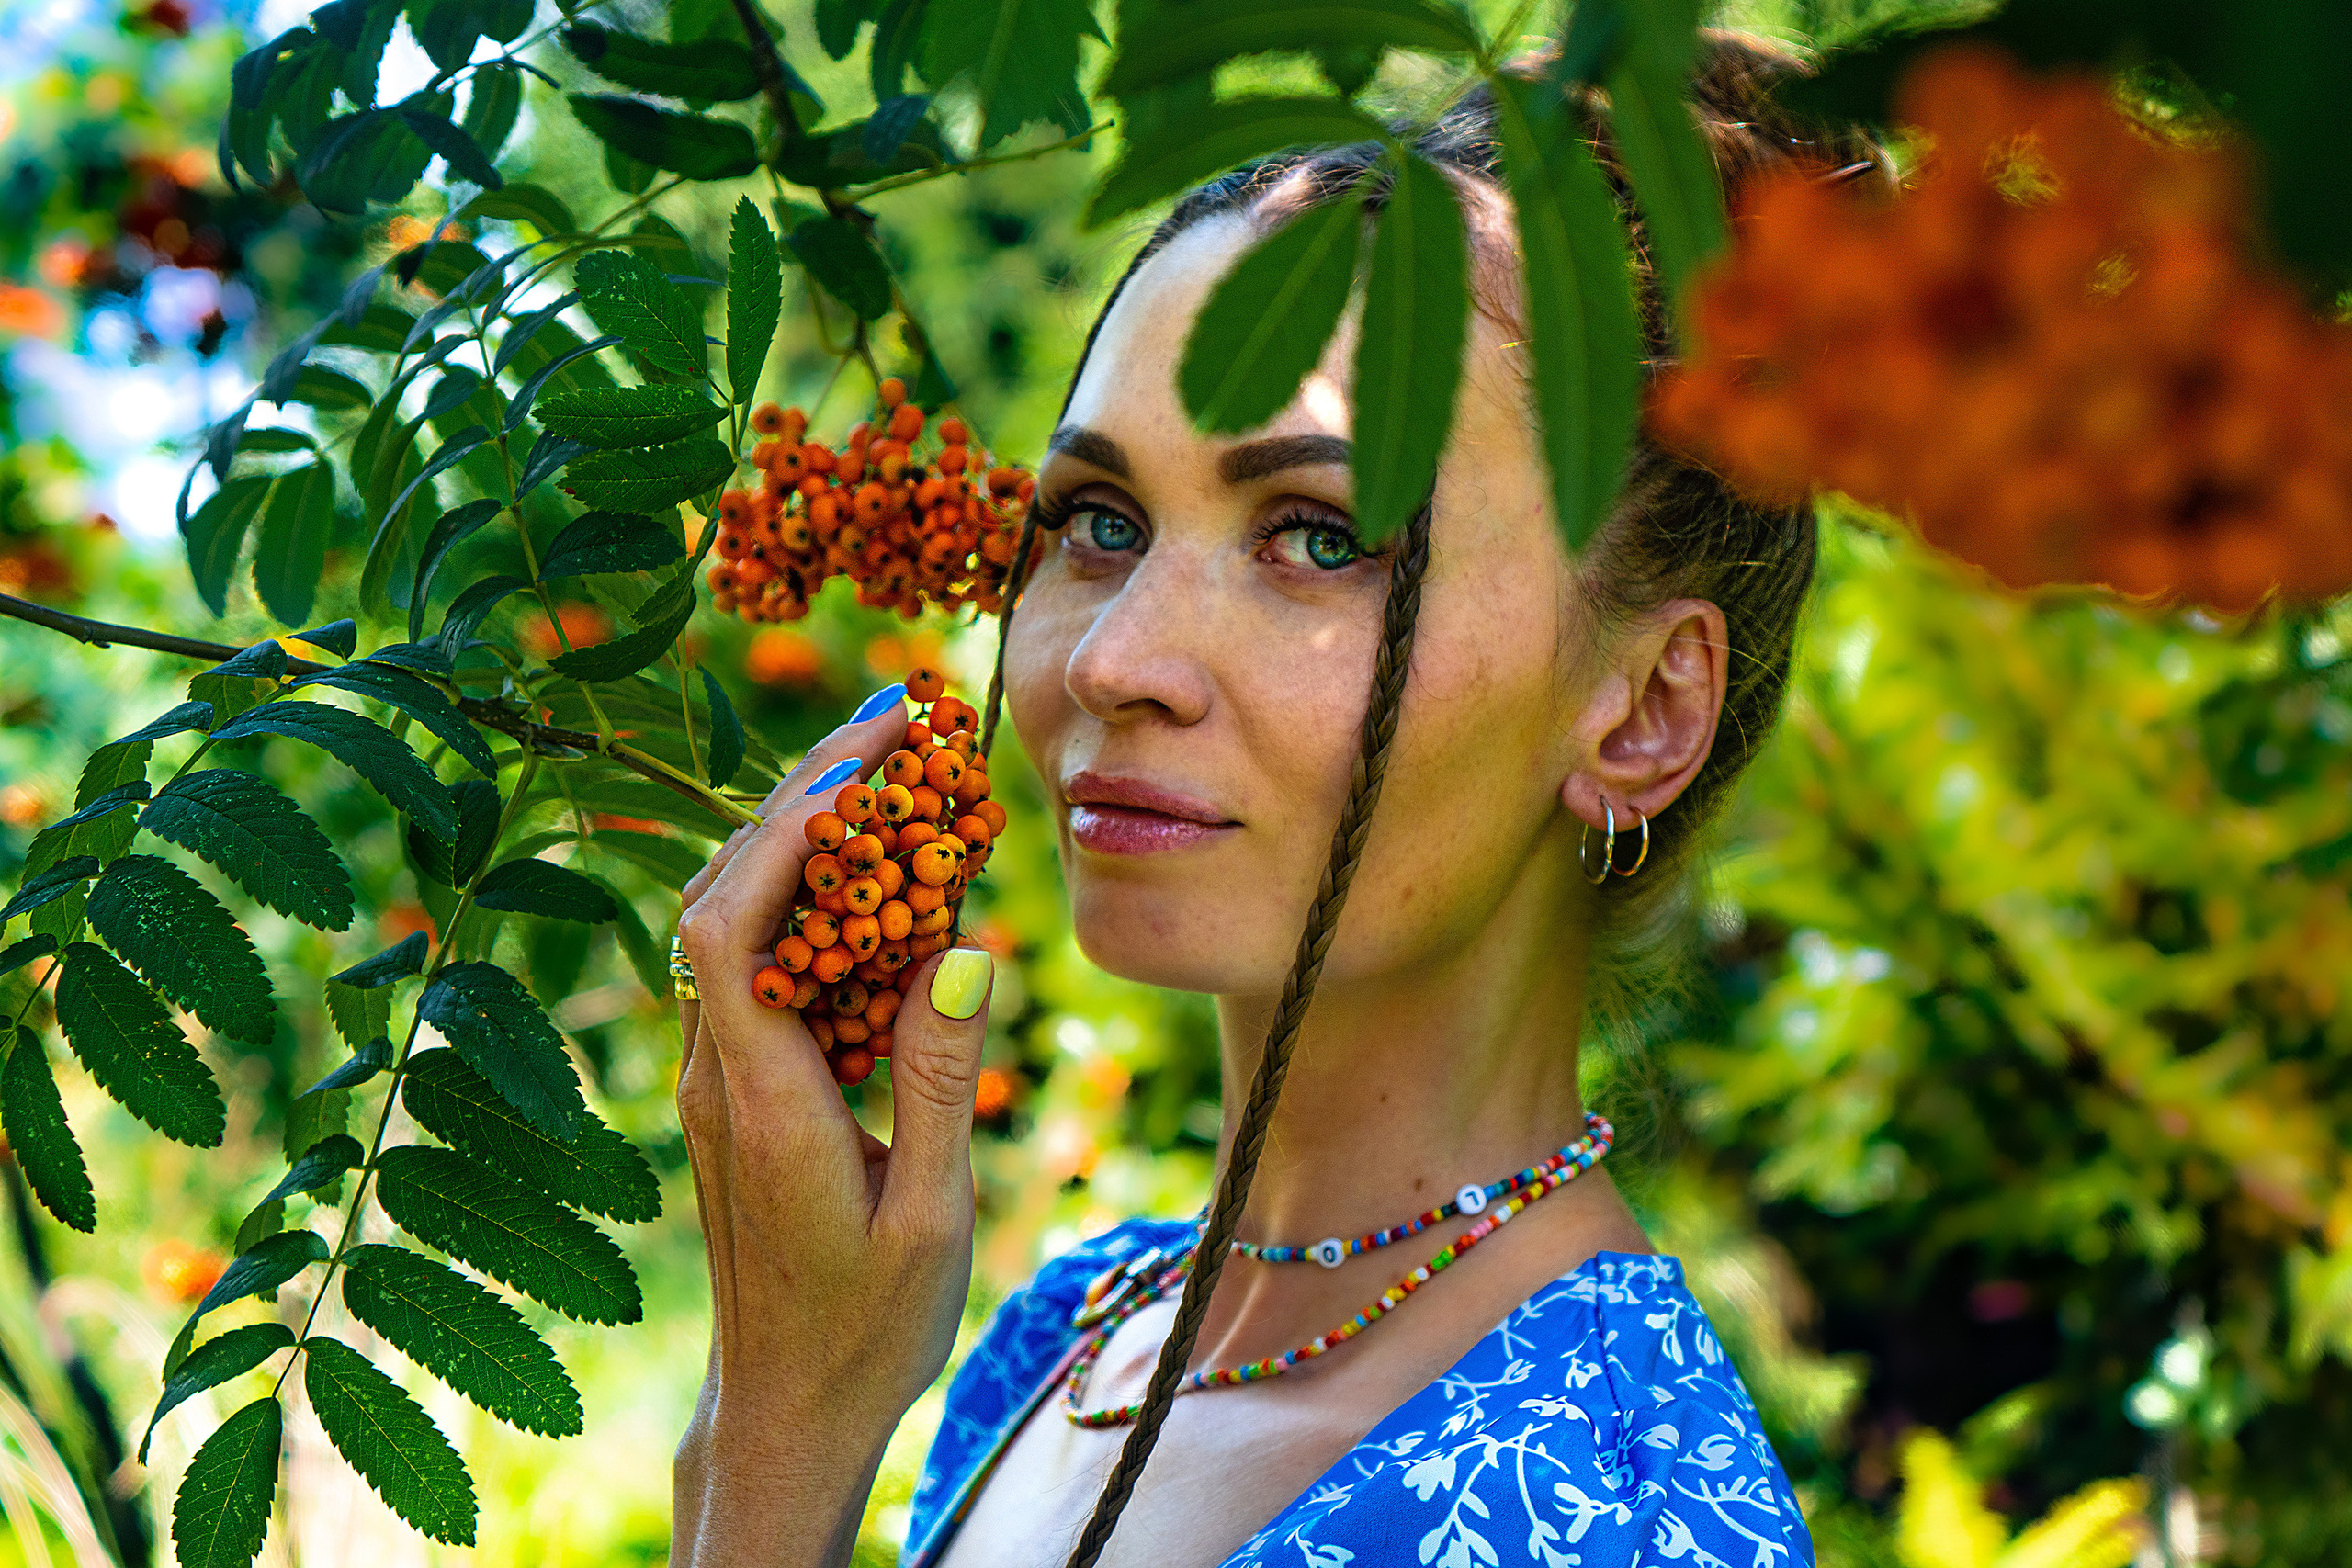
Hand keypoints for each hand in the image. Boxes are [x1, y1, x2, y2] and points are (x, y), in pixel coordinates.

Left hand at [671, 687, 995, 1567]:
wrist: (784, 1412)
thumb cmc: (865, 1330)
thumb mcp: (930, 1216)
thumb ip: (936, 1082)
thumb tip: (961, 949)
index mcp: (761, 1101)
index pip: (729, 922)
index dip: (784, 824)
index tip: (869, 756)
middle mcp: (719, 1076)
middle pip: (722, 893)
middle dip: (800, 796)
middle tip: (892, 725)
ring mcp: (718, 1082)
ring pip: (732, 921)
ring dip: (800, 838)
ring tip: (890, 774)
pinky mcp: (736, 1094)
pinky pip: (758, 966)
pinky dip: (808, 899)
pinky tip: (878, 881)